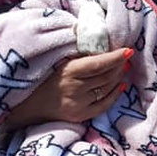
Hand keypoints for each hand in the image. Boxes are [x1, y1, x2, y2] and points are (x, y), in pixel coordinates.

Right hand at [4, 47, 131, 127]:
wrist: (28, 107)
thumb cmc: (42, 80)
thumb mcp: (57, 62)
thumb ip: (76, 53)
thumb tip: (95, 39)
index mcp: (68, 71)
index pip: (98, 64)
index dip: (115, 57)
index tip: (128, 50)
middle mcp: (75, 88)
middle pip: (106, 76)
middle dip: (119, 66)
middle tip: (125, 58)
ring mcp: (79, 104)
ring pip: (107, 88)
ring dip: (118, 77)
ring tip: (122, 68)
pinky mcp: (81, 116)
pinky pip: (104, 105)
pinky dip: (114, 94)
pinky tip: (119, 85)